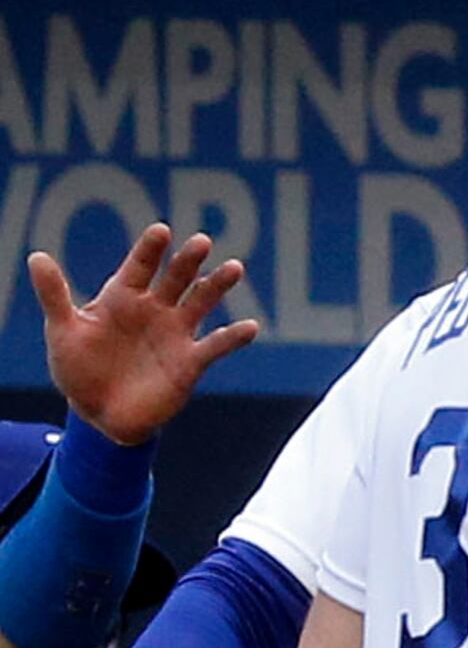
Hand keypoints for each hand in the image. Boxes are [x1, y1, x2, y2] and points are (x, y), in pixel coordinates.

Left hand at [30, 223, 259, 445]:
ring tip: (233, 268)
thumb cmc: (79, 370)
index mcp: (123, 298)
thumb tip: (36, 256)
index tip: (162, 231)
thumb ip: (55, 294)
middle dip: (188, 261)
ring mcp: (175, 334)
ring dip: (217, 286)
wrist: (101, 415)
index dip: (150, 249)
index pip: (139, 266)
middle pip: (176, 279)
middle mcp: (154, 310)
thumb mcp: (63, 331)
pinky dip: (233, 337)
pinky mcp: (190, 362)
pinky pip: (215, 346)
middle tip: (202, 242)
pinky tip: (250, 327)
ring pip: (202, 303)